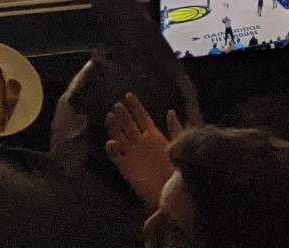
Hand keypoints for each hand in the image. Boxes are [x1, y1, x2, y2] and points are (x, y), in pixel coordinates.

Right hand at [105, 92, 181, 206]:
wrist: (170, 193)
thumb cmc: (176, 171)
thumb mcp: (178, 148)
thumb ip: (175, 130)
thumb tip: (170, 111)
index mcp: (153, 136)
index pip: (142, 117)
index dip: (135, 106)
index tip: (128, 95)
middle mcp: (140, 143)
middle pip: (128, 124)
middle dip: (123, 114)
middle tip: (118, 105)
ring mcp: (132, 154)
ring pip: (119, 136)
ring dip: (114, 127)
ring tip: (110, 117)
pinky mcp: (125, 167)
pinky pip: (115, 156)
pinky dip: (112, 149)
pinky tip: (112, 143)